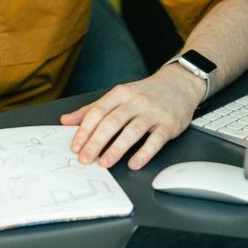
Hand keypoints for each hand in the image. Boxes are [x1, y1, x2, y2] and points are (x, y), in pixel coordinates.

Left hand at [59, 65, 205, 169]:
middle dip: (96, 142)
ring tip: (104, 163)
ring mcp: (153, 113)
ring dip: (116, 149)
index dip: (84, 129)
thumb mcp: (118, 96)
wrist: (180, 84)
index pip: (98, 111)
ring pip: (131, 131)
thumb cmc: (145, 93)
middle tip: (84, 159)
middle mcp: (136, 102)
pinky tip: (133, 163)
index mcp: (120, 94)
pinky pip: (155, 140)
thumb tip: (67, 120)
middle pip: (112, 122)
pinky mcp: (168, 125)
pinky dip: (144, 153)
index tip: (75, 146)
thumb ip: (93, 109)